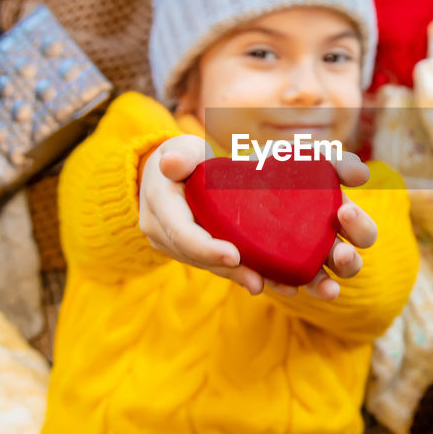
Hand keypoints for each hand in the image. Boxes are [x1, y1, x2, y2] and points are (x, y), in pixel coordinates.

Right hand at [138, 135, 377, 299]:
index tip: (235, 256)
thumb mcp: (182, 148)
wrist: (167, 176)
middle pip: (198, 256)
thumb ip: (181, 154)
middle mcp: (161, 231)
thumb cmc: (183, 157)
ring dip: (239, 277)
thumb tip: (171, 162)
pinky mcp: (191, 253)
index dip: (207, 247)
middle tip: (261, 281)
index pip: (182, 231)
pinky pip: (215, 265)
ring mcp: (175, 246)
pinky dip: (240, 272)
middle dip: (230, 271)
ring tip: (273, 285)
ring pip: (208, 265)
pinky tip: (268, 282)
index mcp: (159, 203)